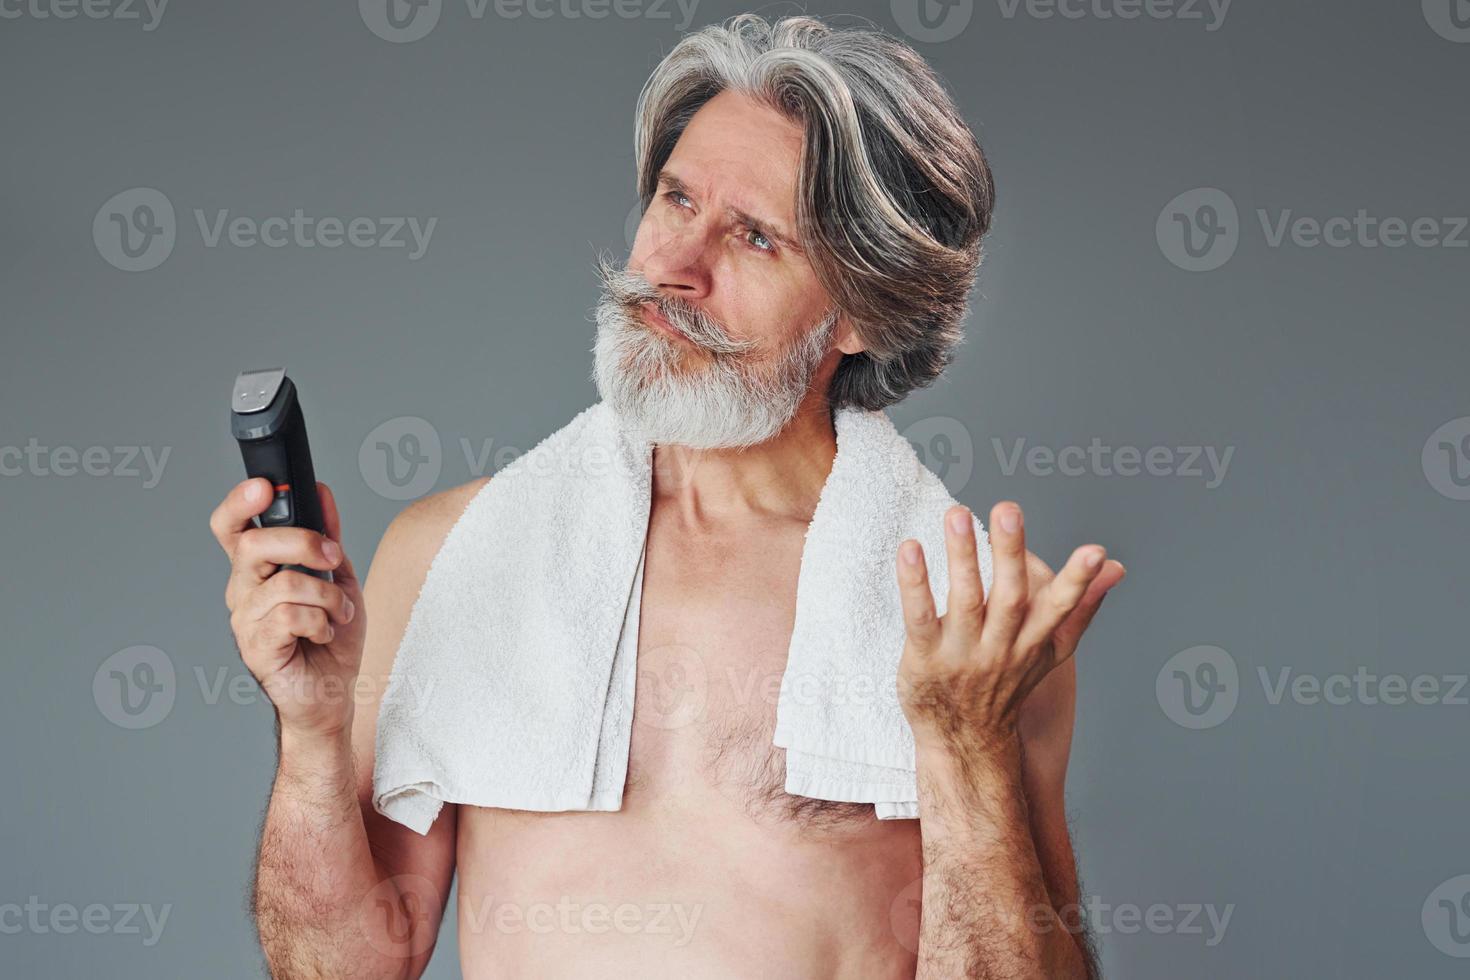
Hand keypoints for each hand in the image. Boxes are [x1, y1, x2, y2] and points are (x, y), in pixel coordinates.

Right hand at [210, 478, 365, 740]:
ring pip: (285, 583)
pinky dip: (322, 622)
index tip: (264, 486)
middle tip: (333, 558)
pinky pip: (289, 616)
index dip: (239, 502)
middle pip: (254, 544)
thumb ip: (327, 537)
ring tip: (339, 614)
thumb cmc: (331, 638)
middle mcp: (243, 590)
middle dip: (305, 542)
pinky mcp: (255, 648)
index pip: (232, 527)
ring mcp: (245, 620)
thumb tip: (321, 492)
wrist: (334, 694)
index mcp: (258, 568)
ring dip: (328, 597)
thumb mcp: (339, 578)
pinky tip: (325, 635)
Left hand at [895, 501, 1124, 757]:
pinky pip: (918, 616)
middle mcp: (1000, 647)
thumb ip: (1081, 607)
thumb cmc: (1007, 683)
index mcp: (1033, 642)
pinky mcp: (924, 657)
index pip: (1059, 610)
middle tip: (1008, 510)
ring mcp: (961, 653)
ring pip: (964, 601)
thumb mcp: (1051, 651)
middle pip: (1010, 598)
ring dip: (962, 556)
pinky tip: (910, 547)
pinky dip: (914, 583)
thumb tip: (1115, 568)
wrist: (963, 740)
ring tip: (957, 513)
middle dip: (1011, 553)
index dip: (1078, 582)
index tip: (1095, 552)